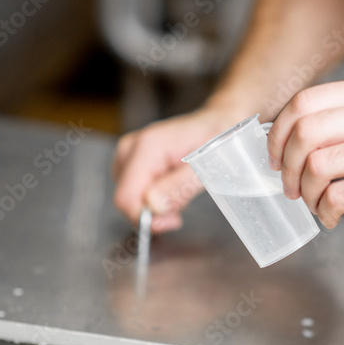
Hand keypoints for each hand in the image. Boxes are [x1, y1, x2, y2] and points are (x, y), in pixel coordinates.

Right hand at [113, 109, 236, 232]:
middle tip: (181, 209)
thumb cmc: (216, 143)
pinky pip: (134, 191)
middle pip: (125, 199)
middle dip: (152, 212)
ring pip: (129, 198)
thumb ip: (178, 188)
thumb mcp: (206, 168)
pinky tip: (171, 186)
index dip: (146, 218)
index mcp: (147, 147)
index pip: (126, 197)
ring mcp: (128, 153)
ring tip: (180, 191)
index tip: (173, 221)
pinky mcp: (130, 160)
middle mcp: (131, 147)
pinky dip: (153, 197)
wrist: (218, 124)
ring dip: (155, 205)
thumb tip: (152, 206)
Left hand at [267, 75, 343, 231]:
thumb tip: (299, 135)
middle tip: (289, 185)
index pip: (306, 101)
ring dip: (305, 193)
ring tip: (314, 203)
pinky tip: (331, 217)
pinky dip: (325, 212)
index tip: (275, 155)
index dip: (278, 132)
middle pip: (305, 132)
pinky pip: (339, 197)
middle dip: (285, 166)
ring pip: (317, 166)